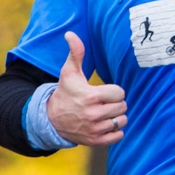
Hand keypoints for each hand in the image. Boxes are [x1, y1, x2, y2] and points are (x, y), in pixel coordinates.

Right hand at [45, 32, 127, 146]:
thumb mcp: (69, 72)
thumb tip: (70, 33)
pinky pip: (118, 136)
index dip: (114, 91)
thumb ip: (75, 53)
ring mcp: (95, 129)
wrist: (51, 119)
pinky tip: (105, 124)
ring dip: (117, 116)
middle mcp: (93, 114)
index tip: (104, 91)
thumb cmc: (65, 92)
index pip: (120, 93)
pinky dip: (115, 131)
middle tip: (105, 102)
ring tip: (106, 112)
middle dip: (116, 103)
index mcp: (90, 96)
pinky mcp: (96, 141)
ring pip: (122, 121)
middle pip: (123, 107)